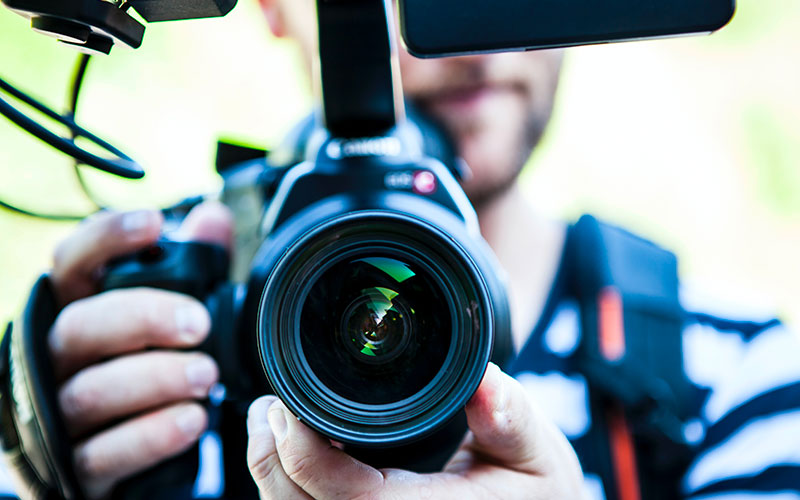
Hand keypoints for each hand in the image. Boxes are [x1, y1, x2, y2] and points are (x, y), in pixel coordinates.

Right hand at [47, 202, 232, 498]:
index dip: (106, 238)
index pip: (72, 263)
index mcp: (78, 310)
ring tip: (205, 375)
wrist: (119, 452)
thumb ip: (192, 268)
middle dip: (142, 318)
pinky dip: (151, 436)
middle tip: (198, 324)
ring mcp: (59, 414)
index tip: (154, 224)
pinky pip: (104, 453)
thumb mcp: (169, 314)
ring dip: (154, 379)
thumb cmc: (142, 366)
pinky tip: (191, 420)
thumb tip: (213, 218)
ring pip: (91, 391)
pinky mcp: (76, 466)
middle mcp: (57, 357)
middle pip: (80, 326)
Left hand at [246, 363, 584, 499]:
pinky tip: (294, 456)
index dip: (302, 452)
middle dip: (270, 459)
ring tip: (270, 424)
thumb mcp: (538, 454)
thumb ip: (511, 418)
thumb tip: (487, 381)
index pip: (347, 496)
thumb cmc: (536, 496)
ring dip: (273, 476)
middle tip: (268, 406)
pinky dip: (292, 490)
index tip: (287, 404)